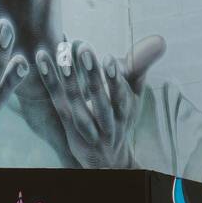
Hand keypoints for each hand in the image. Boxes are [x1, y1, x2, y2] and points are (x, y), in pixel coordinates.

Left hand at [36, 35, 165, 168]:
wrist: (107, 162)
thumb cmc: (119, 119)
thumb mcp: (133, 96)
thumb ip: (140, 67)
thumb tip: (159, 40)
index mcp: (125, 114)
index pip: (121, 98)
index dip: (116, 80)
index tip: (109, 59)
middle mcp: (107, 125)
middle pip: (100, 102)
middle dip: (92, 76)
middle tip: (83, 48)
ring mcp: (86, 129)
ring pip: (77, 105)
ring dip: (69, 79)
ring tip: (62, 55)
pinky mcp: (67, 127)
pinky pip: (57, 102)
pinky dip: (50, 80)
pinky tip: (42, 59)